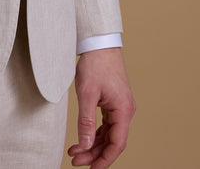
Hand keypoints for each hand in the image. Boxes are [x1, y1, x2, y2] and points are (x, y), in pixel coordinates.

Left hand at [67, 48, 134, 167]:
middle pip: (112, 141)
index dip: (104, 160)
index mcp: (123, 110)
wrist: (99, 42)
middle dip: (93, 153)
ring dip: (92, 144)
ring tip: (74, 152)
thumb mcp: (87, 93)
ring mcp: (119, 106)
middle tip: (75, 160)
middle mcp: (125, 110)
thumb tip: (84, 145)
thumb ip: (86, 121)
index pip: (117, 144)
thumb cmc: (95, 64)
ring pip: (108, 134)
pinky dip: (94, 132)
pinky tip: (82, 138)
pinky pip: (106, 124)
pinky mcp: (113, 101)